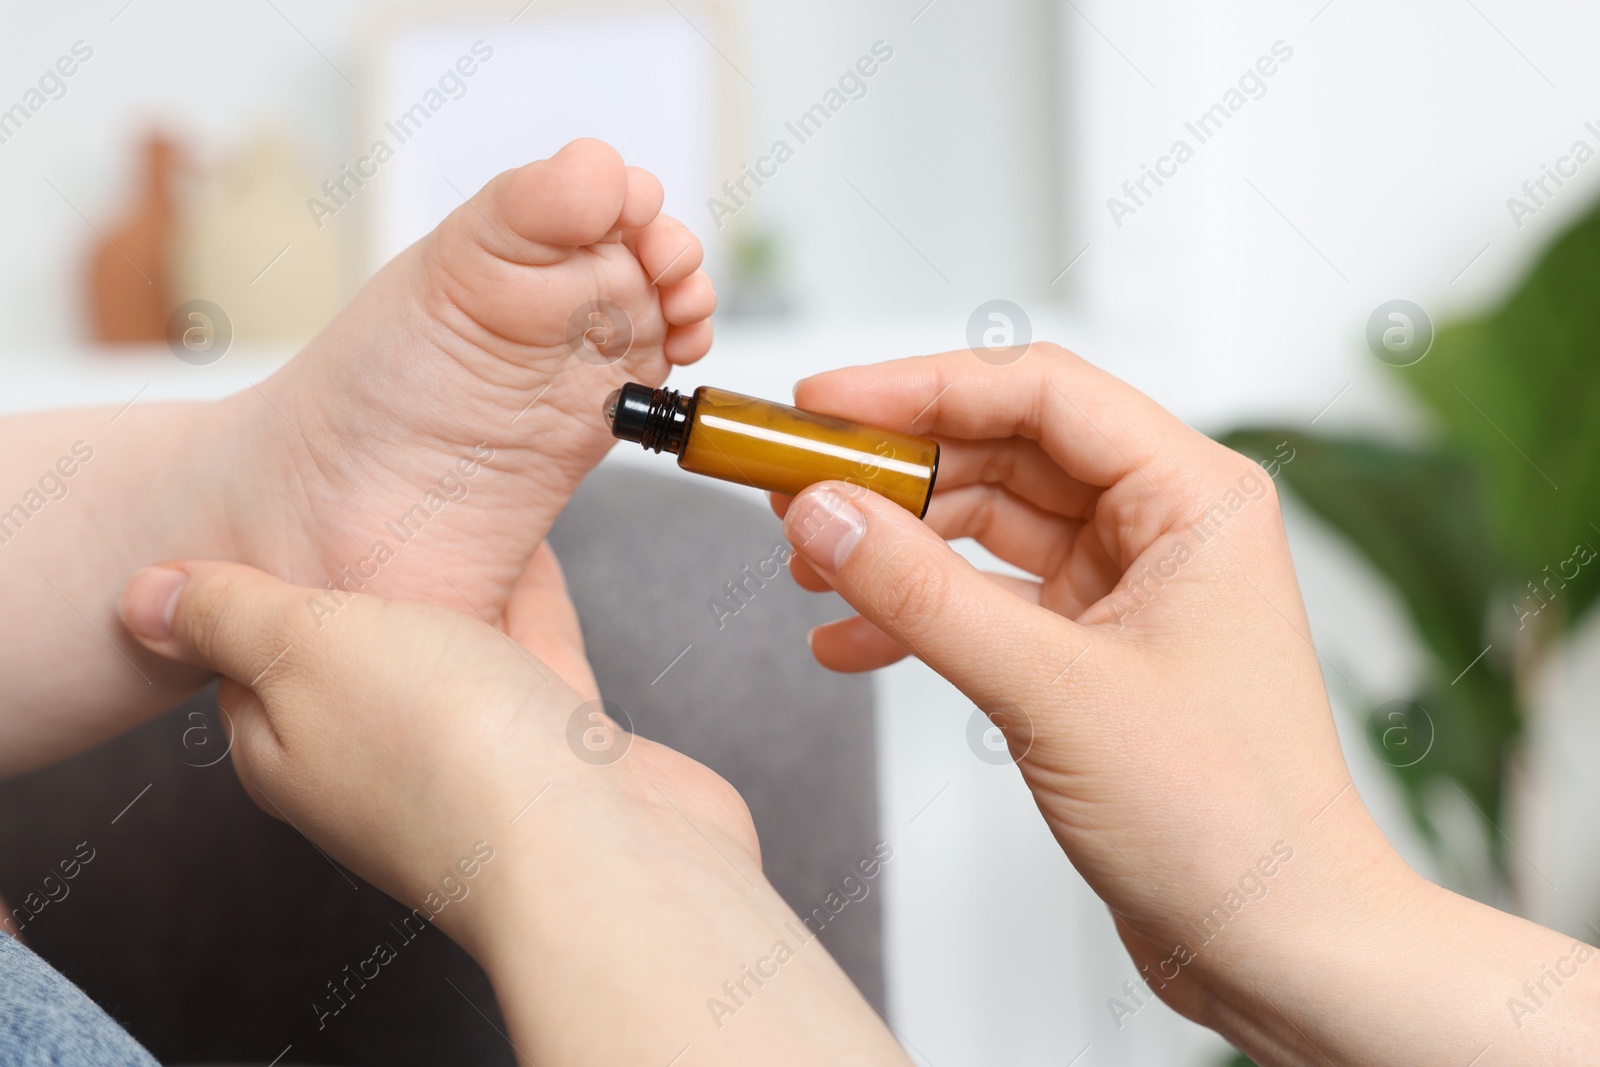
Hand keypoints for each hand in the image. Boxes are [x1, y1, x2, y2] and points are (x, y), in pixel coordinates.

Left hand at [118, 555, 905, 1065]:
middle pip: (353, 652)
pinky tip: (530, 544)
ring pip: (447, 650)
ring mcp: (468, 756)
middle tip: (363, 488)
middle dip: (361, 577)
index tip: (270, 512)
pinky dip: (525, 598)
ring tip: (447, 495)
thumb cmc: (446, 752)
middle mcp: (372, 760)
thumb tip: (140, 599)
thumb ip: (228, 615)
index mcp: (287, 746)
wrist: (595, 846)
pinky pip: (529, 652)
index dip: (253, 585)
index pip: (244, 658)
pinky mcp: (551, 746)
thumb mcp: (306, 648)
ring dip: (449, 582)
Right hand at [773, 346, 1596, 1064]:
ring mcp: (1124, 590)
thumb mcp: (1051, 690)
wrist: (1274, 942)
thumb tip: (825, 514)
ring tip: (809, 567)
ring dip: (895, 545)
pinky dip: (917, 615)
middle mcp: (1162, 527)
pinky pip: (986, 600)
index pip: (1040, 395)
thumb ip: (924, 594)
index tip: (823, 404)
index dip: (920, 388)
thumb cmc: (1228, 818)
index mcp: (1192, 497)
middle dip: (893, 472)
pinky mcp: (1089, 650)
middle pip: (1002, 453)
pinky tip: (849, 641)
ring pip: (985, 526)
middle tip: (794, 484)